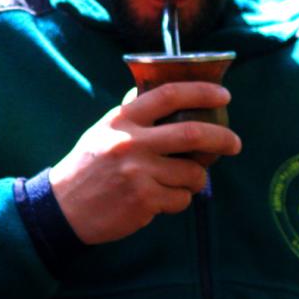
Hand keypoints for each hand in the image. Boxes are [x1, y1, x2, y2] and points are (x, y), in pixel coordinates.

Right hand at [49, 82, 241, 244]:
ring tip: (187, 180)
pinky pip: (180, 199)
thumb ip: (133, 112)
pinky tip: (164, 198)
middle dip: (222, 138)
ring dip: (198, 178)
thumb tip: (167, 92)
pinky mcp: (144, 201)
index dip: (202, 91)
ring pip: (192, 173)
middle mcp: (131, 143)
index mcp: (123, 119)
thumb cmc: (89, 164)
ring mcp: (138, 173)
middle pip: (192, 134)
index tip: (224, 95)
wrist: (63, 207)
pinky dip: (180, 199)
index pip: (168, 95)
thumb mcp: (105, 129)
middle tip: (235, 143)